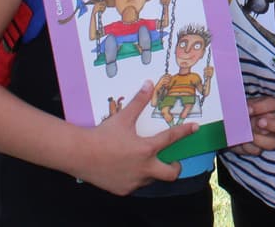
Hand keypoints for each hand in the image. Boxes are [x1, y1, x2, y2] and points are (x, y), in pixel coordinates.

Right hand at [76, 79, 197, 195]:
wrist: (79, 154)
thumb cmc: (102, 135)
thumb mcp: (122, 118)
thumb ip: (138, 102)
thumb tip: (149, 84)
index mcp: (146, 149)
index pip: (171, 139)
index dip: (185, 132)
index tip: (195, 128)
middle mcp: (144, 168)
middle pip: (171, 174)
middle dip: (175, 167)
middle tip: (172, 160)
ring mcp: (134, 181)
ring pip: (151, 179)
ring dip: (152, 171)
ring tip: (144, 161)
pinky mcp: (123, 190)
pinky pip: (135, 185)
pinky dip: (135, 177)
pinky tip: (125, 168)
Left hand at [229, 95, 274, 155]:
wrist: (221, 127)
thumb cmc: (232, 112)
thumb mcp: (236, 105)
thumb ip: (241, 106)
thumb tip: (242, 108)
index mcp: (267, 106)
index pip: (273, 104)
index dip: (262, 107)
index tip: (248, 110)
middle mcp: (272, 122)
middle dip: (274, 125)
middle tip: (259, 123)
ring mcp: (267, 137)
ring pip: (273, 142)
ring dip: (260, 140)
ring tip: (248, 136)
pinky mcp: (258, 149)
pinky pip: (257, 151)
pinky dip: (248, 147)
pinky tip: (241, 143)